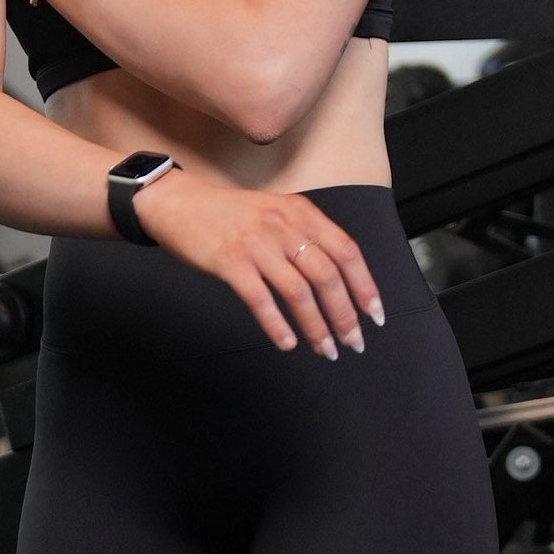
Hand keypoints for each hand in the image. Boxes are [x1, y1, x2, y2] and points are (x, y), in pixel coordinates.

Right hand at [131, 171, 385, 358]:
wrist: (178, 203)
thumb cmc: (228, 214)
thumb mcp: (275, 212)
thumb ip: (304, 236)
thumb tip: (337, 279)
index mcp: (301, 213)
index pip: (346, 251)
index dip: (365, 285)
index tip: (375, 315)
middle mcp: (283, 226)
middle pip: (327, 276)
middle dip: (344, 315)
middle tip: (353, 343)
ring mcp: (256, 244)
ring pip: (298, 292)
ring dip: (316, 326)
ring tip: (325, 349)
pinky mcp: (229, 262)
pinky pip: (260, 299)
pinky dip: (276, 324)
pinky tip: (287, 342)